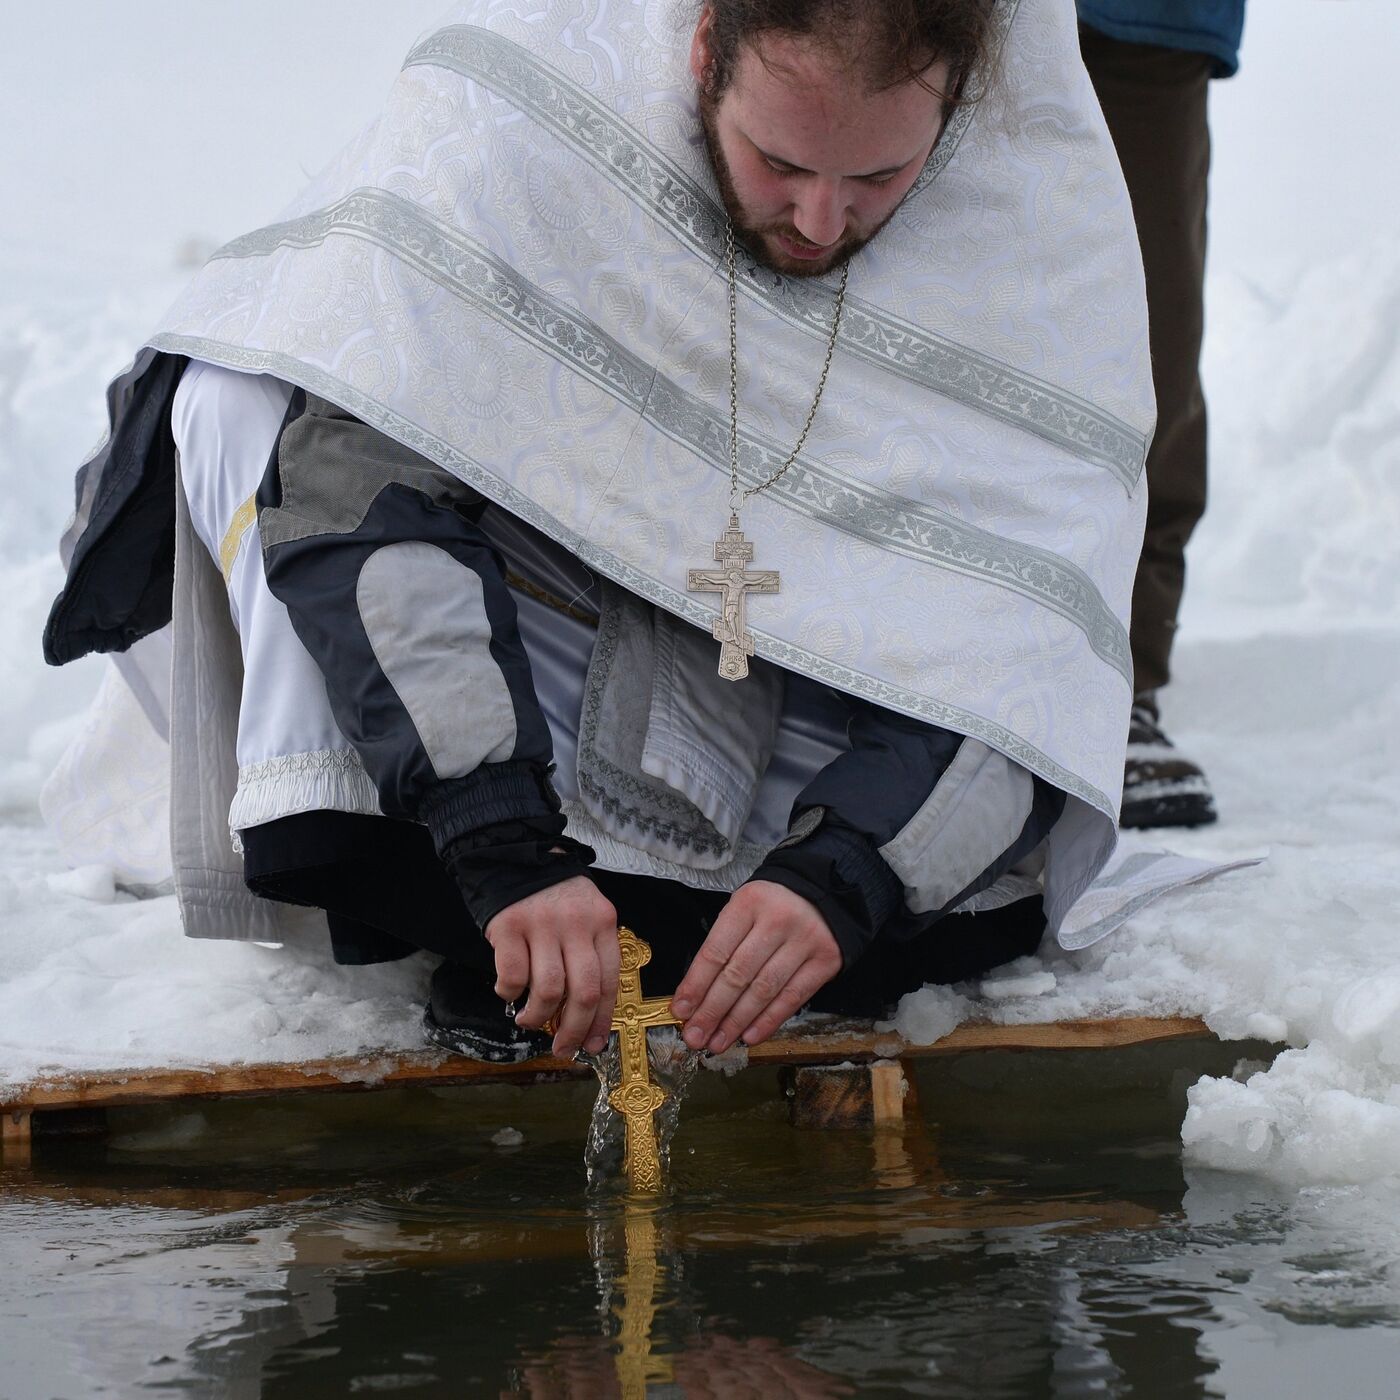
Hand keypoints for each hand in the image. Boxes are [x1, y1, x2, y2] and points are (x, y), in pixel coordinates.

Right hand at [484, 876, 619, 1057]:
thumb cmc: (554, 895)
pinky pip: (513, 975)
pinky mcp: (510, 925)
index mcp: (602, 923)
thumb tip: (586, 1014)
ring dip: (538, 1016)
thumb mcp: (585, 915)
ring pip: (549, 989)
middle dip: (574, 1030)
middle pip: (584, 992)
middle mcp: (576, 924)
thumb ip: (589, 953)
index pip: (610, 982)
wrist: (515, 854)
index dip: (602, 1020)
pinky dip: (509, 993)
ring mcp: (543, 924)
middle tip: (564, 1049)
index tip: (594, 1044)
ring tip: (529, 1020)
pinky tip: (508, 992)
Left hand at [671, 880, 841, 1053]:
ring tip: (718, 1042)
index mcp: (749, 903)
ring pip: (763, 990)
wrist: (822, 892)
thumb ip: (723, 946)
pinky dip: (769, 1021)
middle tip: (695, 1036)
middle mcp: (778, 920)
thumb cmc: (772, 905)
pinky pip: (793, 997)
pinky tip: (749, 1036)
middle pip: (737, 974)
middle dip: (712, 1011)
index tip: (681, 1010)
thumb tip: (696, 996)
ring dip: (737, 1022)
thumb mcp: (743, 909)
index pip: (716, 951)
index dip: (696, 985)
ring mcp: (805, 941)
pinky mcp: (826, 960)